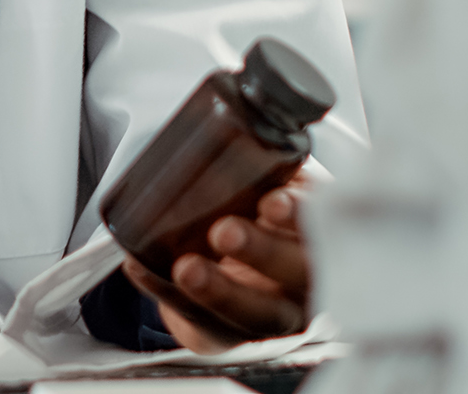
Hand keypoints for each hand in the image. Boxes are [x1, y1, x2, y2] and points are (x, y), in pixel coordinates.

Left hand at [121, 174, 311, 353]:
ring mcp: (272, 320)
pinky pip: (200, 323)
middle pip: (298, 278)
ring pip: (254, 315)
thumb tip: (252, 129)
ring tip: (186, 268)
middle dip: (263, 253)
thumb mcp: (281, 191)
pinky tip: (140, 267)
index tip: (273, 202)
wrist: (242, 271)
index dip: (302, 220)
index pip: (328, 233)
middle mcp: (307, 287)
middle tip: (224, 231)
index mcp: (326, 244)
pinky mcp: (230, 337)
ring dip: (219, 291)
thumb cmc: (264, 220)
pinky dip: (166, 293)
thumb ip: (278, 172)